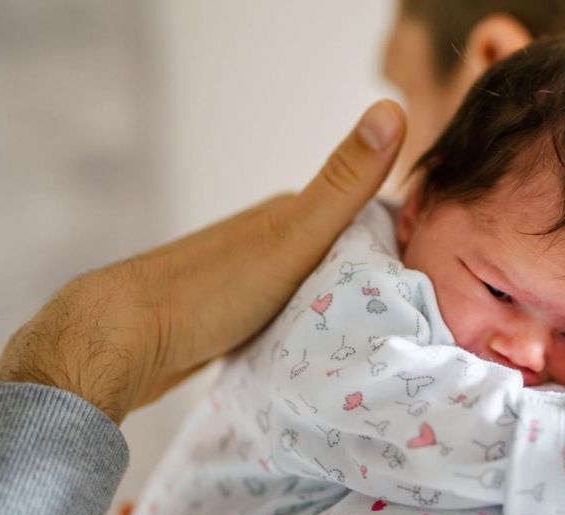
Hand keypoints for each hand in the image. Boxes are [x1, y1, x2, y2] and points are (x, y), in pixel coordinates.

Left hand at [0, 101, 405, 423]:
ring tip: (381, 342)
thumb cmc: (212, 289)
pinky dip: (312, 334)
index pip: (367, 219)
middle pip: (344, 258)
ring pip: (317, 292)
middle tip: (421, 320)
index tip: (441, 277)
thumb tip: (392, 108)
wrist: (122, 343)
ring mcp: (249, 282)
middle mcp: (269, 243)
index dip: (406, 241)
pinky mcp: (232, 321)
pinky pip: (289, 322)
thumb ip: (344, 182)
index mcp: (290, 216)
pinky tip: (325, 356)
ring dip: (345, 310)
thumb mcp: (294, 235)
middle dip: (380, 281)